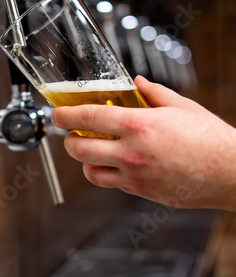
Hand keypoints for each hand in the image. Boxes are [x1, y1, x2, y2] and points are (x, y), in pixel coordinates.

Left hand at [51, 76, 235, 210]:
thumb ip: (152, 93)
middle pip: (80, 149)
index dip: (65, 114)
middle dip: (68, 140)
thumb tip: (135, 84)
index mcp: (139, 126)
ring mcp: (135, 177)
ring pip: (90, 172)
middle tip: (71, 133)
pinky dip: (107, 173)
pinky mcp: (142, 192)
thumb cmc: (210, 139)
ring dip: (84, 160)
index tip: (57, 113)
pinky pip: (112, 184)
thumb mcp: (181, 106)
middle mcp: (131, 153)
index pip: (89, 117)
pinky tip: (117, 163)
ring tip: (92, 149)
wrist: (230, 173)